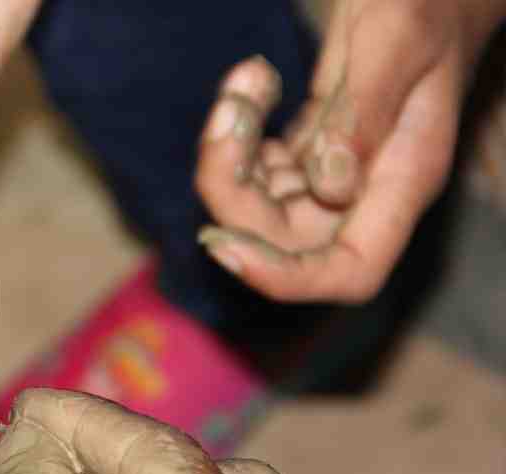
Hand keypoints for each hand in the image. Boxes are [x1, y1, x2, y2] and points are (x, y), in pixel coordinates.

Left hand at [195, 0, 504, 301]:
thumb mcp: (397, 40)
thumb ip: (364, 114)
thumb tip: (330, 186)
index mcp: (404, 180)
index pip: (349, 271)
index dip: (283, 277)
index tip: (225, 246)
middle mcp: (368, 189)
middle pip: (282, 240)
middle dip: (234, 191)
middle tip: (228, 114)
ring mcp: (338, 170)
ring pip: (260, 204)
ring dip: (230, 154)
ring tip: (244, 87)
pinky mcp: (314, 145)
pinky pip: (259, 167)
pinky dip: (240, 133)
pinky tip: (254, 80)